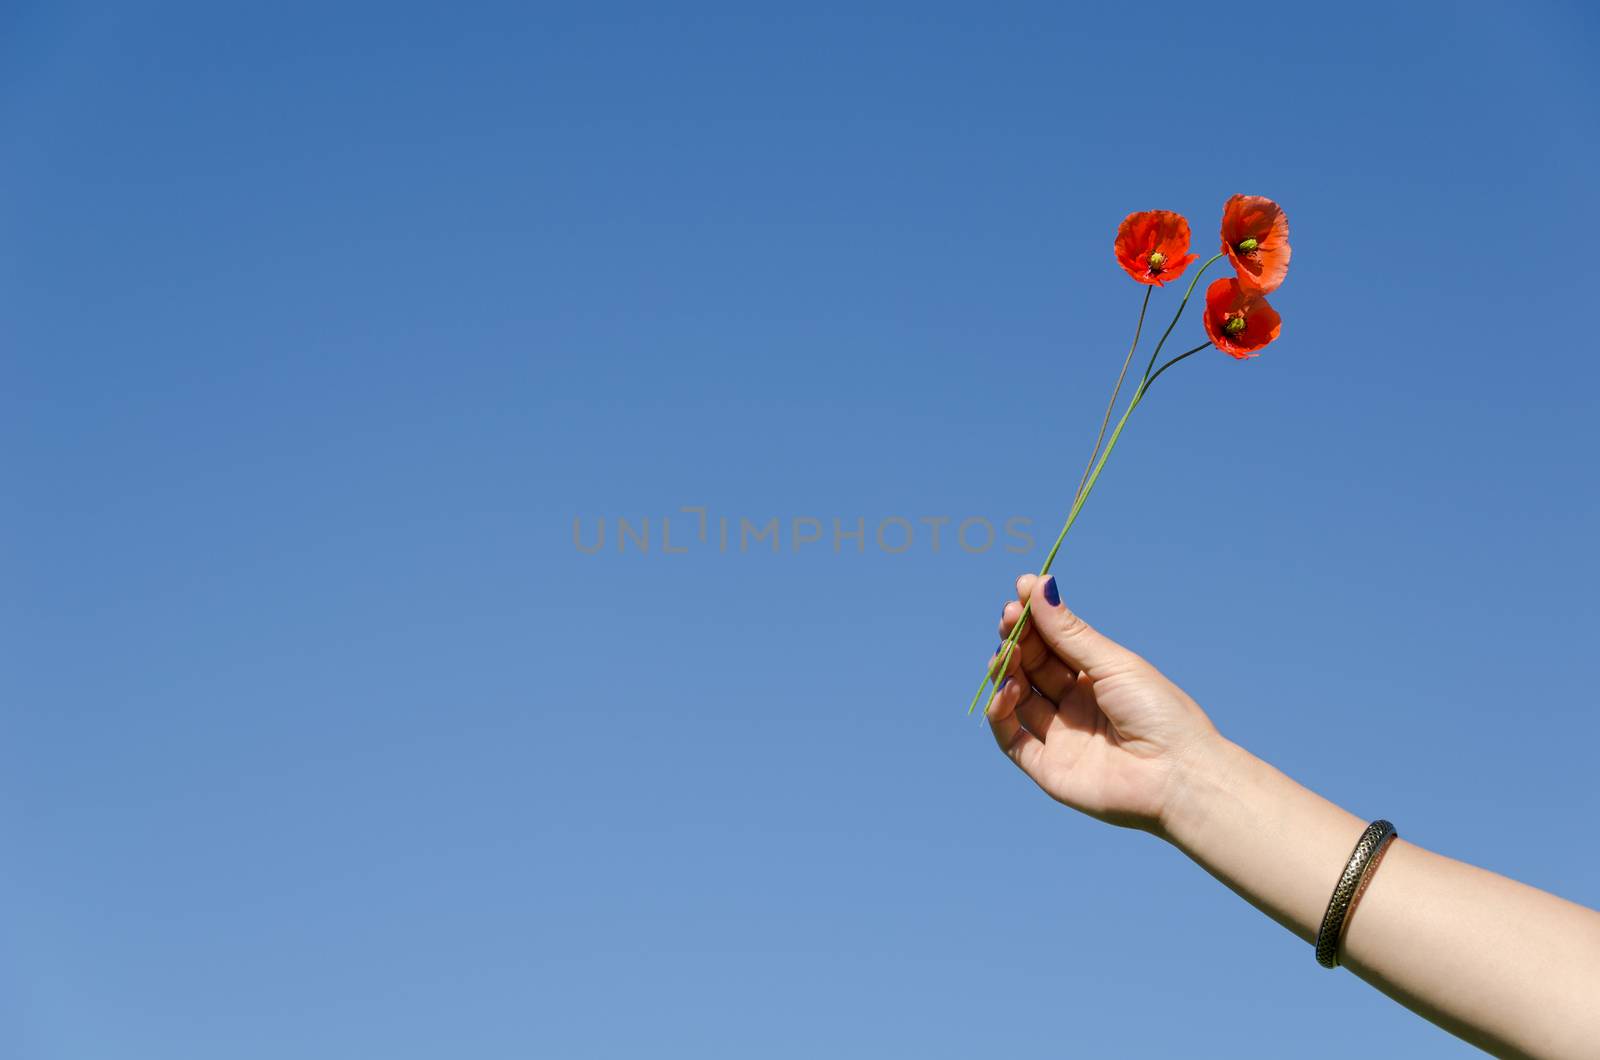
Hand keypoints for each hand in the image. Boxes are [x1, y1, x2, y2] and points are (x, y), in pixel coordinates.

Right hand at [986, 573, 1219, 833]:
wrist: (1179, 775)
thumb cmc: (1159, 712)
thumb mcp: (1113, 664)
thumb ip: (1069, 632)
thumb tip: (1038, 585)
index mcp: (1096, 679)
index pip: (1053, 645)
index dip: (1035, 620)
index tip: (1020, 592)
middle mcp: (1075, 707)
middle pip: (1033, 668)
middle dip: (1018, 640)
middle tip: (1009, 617)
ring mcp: (1060, 737)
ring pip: (1017, 699)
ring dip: (1006, 672)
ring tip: (1007, 651)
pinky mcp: (1048, 768)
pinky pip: (1011, 739)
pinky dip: (1000, 714)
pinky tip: (1006, 689)